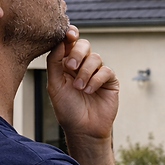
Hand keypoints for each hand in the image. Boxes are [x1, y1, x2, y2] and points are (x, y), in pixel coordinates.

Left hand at [45, 25, 118, 140]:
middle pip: (84, 45)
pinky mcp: (109, 81)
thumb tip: (60, 42)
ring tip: (79, 88)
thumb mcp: (55, 85)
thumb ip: (55, 62)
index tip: (69, 35)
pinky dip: (96, 80)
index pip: (69, 43)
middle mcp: (82, 66)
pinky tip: (89, 91)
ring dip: (85, 72)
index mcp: (66, 64)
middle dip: (77, 53)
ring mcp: (97, 73)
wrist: (83, 129)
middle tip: (71, 66)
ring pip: (95, 58)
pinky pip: (105, 71)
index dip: (70, 35)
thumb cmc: (67, 109)